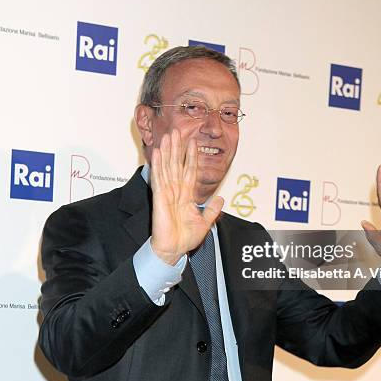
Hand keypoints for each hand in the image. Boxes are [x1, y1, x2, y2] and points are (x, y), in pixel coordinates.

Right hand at [149, 130, 223, 264]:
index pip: (189, 171)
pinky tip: (158, 153)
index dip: (191, 157)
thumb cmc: (185, 238)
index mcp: (186, 196)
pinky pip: (159, 179)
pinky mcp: (159, 198)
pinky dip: (158, 166)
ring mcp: (167, 193)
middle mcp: (176, 191)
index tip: (193, 142)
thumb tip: (221, 199)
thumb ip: (212, 210)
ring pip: (167, 167)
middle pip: (177, 164)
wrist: (173, 250)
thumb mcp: (205, 223)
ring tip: (168, 136)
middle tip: (177, 130)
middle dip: (177, 148)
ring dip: (168, 151)